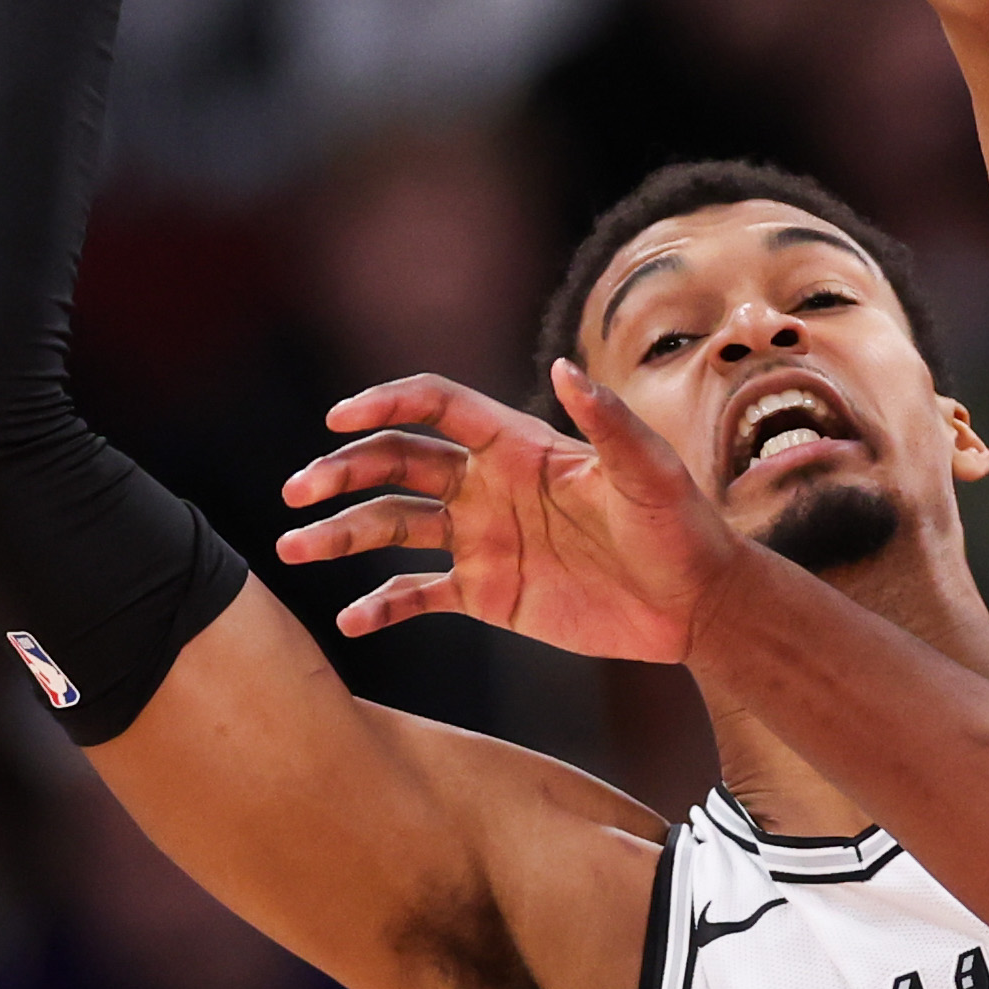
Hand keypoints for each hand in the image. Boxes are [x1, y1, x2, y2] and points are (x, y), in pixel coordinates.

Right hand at [276, 360, 740, 663]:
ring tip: (294, 546)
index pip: (437, 408)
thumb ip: (607, 422)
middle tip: (299, 492)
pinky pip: (418, 596)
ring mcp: (481, 540)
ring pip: (392, 527)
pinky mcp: (486, 593)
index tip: (339, 419)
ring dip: (341, 533)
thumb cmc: (680, 525)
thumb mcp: (650, 472)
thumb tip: (566, 368)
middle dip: (343, 472)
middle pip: (397, 465)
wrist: (694, 602)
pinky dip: (381, 606)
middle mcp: (487, 487)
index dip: (386, 403)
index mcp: (517, 447)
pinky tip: (350, 621)